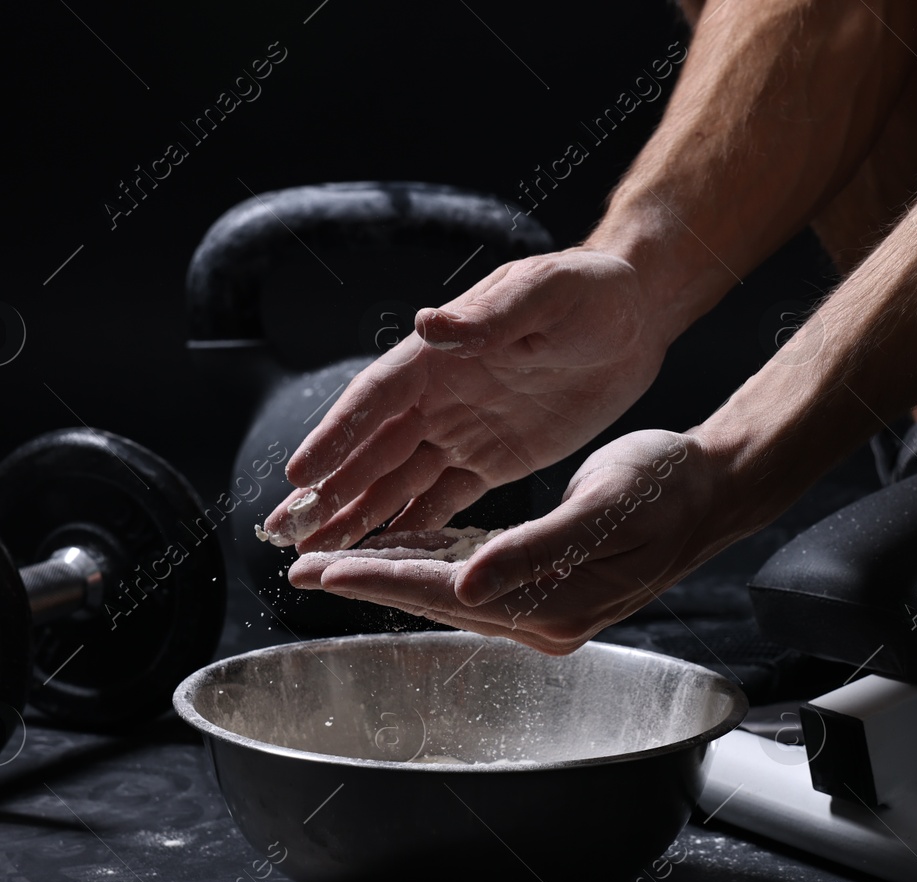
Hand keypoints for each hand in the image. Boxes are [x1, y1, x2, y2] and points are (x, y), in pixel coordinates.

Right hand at [259, 248, 669, 551]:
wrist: (633, 318)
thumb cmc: (586, 291)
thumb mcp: (543, 294)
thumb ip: (490, 316)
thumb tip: (428, 324)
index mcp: (439, 355)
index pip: (375, 399)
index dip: (336, 436)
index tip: (300, 474)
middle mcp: (439, 396)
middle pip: (371, 449)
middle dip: (328, 491)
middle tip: (283, 531)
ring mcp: (462, 431)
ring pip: (396, 481)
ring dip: (355, 515)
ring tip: (312, 552)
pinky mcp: (493, 461)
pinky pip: (442, 500)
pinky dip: (410, 527)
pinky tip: (379, 555)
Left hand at [286, 430, 734, 654]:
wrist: (711, 492)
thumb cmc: (665, 487)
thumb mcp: (603, 505)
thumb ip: (534, 548)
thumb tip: (470, 585)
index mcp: (555, 602)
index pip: (446, 594)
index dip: (383, 579)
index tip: (325, 570)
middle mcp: (546, 621)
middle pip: (439, 604)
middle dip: (372, 584)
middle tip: (306, 568)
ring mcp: (549, 613)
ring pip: (452, 598)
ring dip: (397, 580)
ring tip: (340, 563)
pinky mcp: (551, 595)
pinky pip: (478, 587)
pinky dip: (436, 571)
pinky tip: (407, 555)